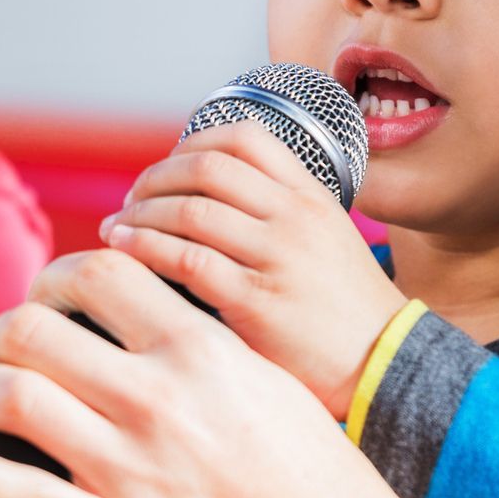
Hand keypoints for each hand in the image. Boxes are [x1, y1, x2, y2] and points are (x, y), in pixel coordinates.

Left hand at [0, 250, 400, 497]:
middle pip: (36, 327)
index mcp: (202, 352)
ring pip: (12, 396)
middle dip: (6, 327)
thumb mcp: (271, 384)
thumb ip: (208, 352)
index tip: (52, 295)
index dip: (59, 276)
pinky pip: (11, 493)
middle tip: (5, 344)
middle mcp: (158, 399)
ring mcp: (129, 470)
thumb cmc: (320, 482)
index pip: (101, 271)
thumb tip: (157, 326)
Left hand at [101, 120, 404, 416]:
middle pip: (208, 166)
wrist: (382, 361)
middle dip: (155, 178)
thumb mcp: (325, 238)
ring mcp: (279, 256)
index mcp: (311, 195)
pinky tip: (125, 256)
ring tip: (116, 231)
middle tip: (130, 201)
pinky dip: (145, 249)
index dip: (191, 143)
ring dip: (139, 215)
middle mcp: (296, 216)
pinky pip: (187, 259)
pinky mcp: (257, 300)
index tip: (165, 169)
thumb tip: (202, 196)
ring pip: (190, 209)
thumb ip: (275, 213)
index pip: (244, 136)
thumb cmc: (342, 306)